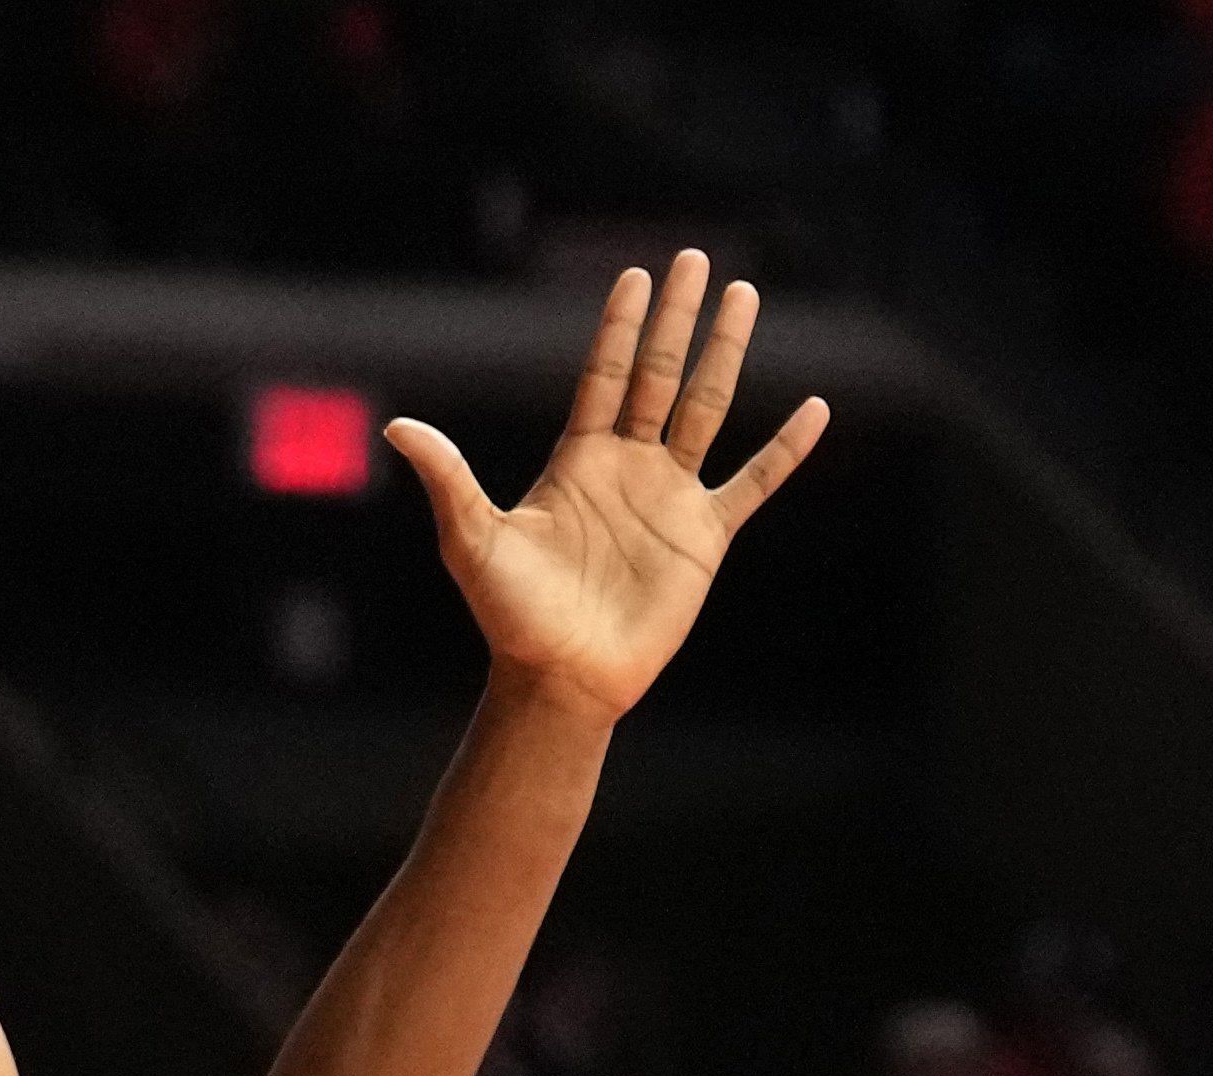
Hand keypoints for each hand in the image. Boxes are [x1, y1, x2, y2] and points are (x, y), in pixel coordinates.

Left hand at [387, 252, 828, 724]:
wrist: (560, 677)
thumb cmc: (511, 615)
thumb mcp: (472, 539)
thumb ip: (448, 478)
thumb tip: (397, 426)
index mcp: (577, 460)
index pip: (604, 376)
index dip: (619, 327)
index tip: (635, 276)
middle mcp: (627, 468)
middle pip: (660, 375)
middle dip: (677, 319)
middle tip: (696, 261)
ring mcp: (669, 498)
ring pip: (708, 409)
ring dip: (726, 354)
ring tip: (745, 297)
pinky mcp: (703, 538)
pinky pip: (753, 483)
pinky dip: (784, 449)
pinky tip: (815, 409)